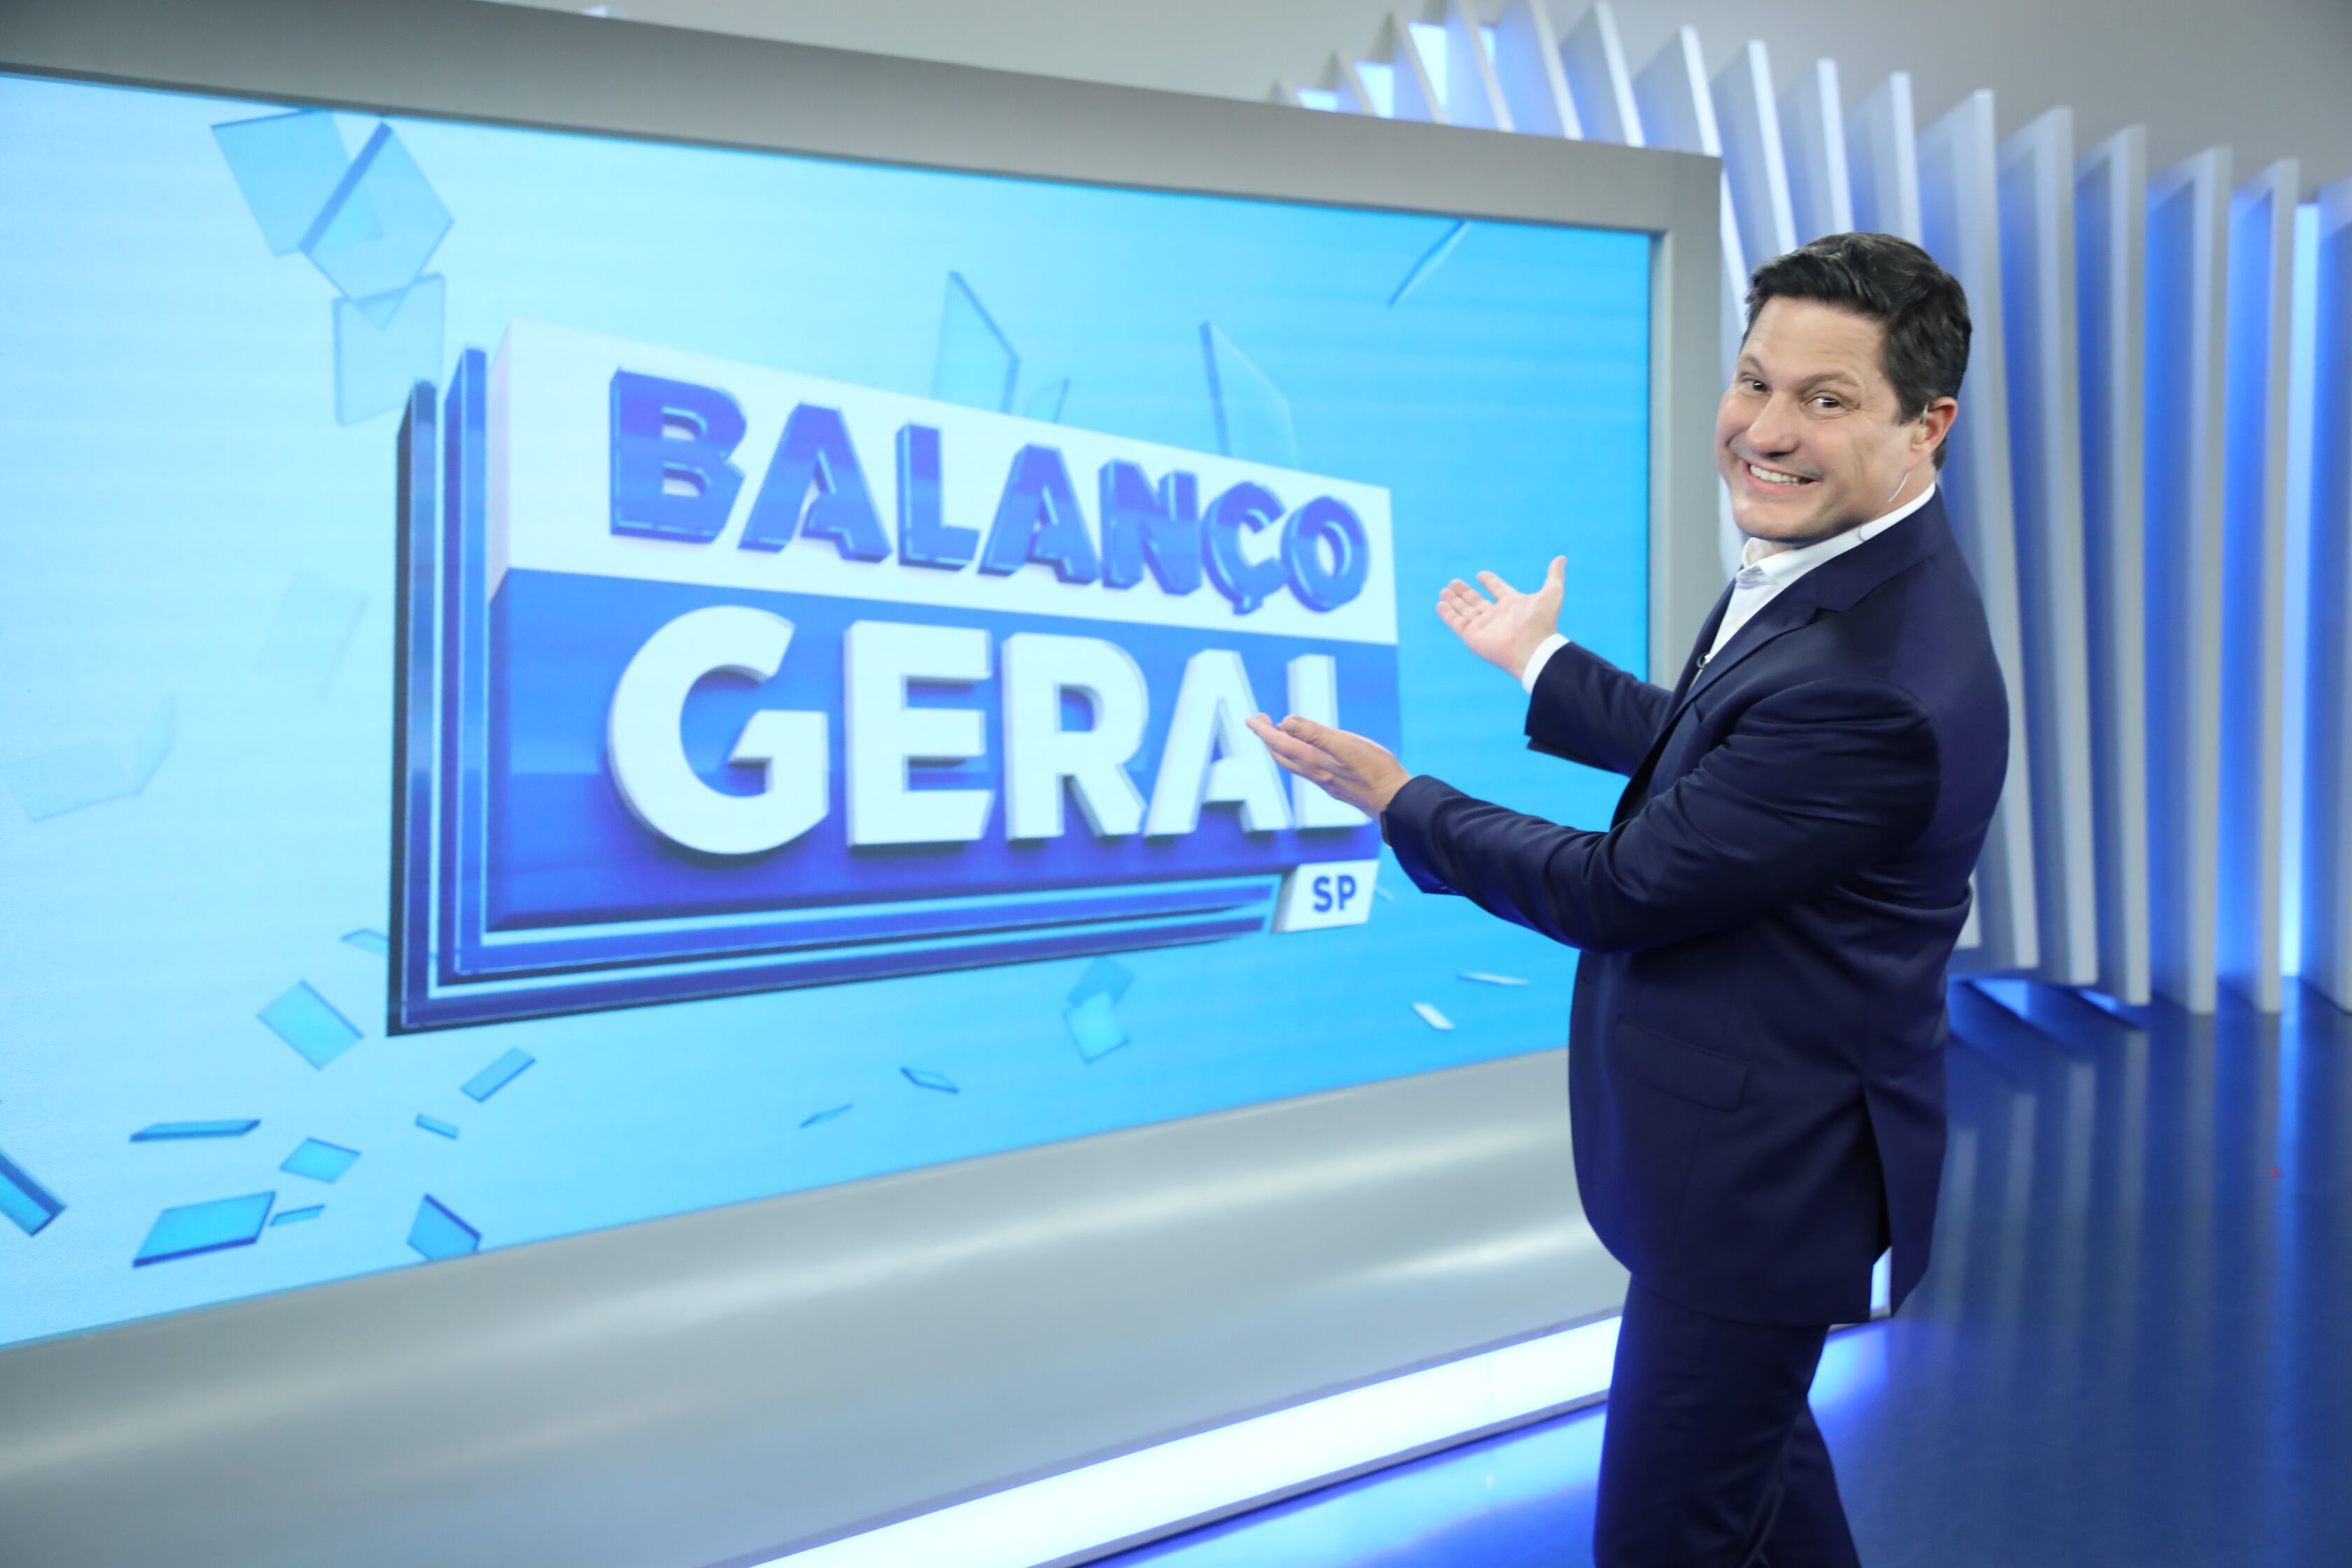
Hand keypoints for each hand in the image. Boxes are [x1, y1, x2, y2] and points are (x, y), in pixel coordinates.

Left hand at [1245, 713, 1411, 816]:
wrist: (1394, 801)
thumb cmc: (1375, 770)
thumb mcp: (1346, 745)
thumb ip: (1315, 733)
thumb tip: (1285, 722)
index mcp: (1314, 761)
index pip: (1279, 743)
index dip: (1263, 730)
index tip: (1250, 719)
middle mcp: (1315, 773)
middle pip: (1282, 755)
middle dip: (1267, 737)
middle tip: (1260, 720)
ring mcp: (1325, 782)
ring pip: (1293, 764)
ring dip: (1281, 748)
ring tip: (1278, 734)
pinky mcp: (1336, 787)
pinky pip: (1307, 770)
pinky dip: (1297, 757)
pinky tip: (1306, 755)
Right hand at [1437, 557, 1565, 677]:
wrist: (1532, 647)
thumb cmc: (1542, 621)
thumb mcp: (1552, 592)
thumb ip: (1554, 575)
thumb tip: (1562, 558)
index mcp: (1512, 604)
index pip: (1497, 589)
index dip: (1489, 581)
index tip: (1481, 574)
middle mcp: (1497, 615)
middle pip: (1476, 601)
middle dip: (1465, 592)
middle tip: (1453, 582)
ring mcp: (1484, 626)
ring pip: (1465, 610)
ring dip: (1454, 601)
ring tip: (1444, 590)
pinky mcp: (1472, 636)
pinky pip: (1456, 623)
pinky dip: (1448, 614)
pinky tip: (1440, 604)